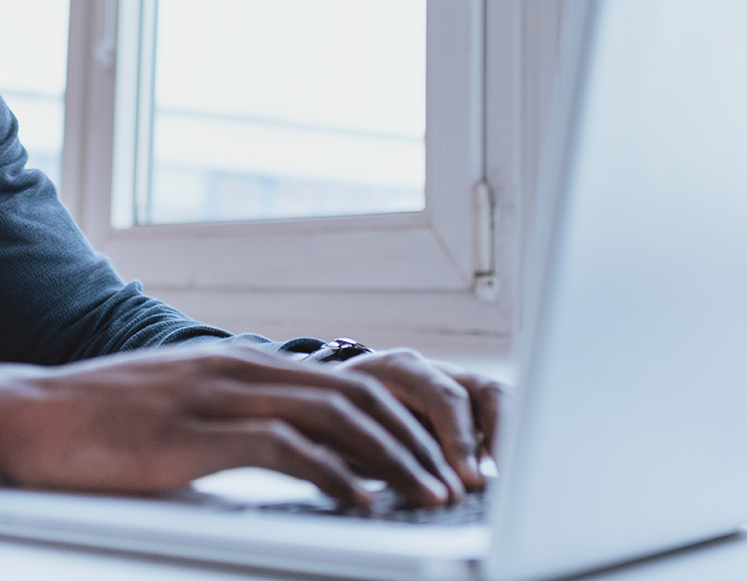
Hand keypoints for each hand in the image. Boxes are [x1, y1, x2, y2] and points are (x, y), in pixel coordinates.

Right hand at [0, 345, 462, 507]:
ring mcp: (224, 396)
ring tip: (426, 493)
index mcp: (252, 362)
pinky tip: (360, 502)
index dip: (401, 421)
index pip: (348, 385)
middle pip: (356, 399)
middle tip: (450, 480)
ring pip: (334, 420)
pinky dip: (332, 475)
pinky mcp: (197, 433)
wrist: (38, 413)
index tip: (433, 456)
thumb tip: (305, 445)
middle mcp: (248, 370)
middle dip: (413, 441)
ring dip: (390, 460)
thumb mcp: (197, 403)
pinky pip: (284, 449)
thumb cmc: (117, 416)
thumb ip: (250, 413)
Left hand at [338, 349, 504, 489]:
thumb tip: (386, 486)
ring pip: (498, 401)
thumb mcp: (338, 428)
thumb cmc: (335, 414)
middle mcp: (433, 371)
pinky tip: (502, 479)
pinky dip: (504, 446)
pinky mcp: (464, 407)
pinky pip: (497, 418)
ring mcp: (453, 385)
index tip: (467, 480)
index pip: (444, 397)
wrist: (331, 395)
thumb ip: (363, 451)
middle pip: (483, 392)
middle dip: (497, 439)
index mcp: (399, 368)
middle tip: (492, 483)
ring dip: (507, 441)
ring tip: (510, 482)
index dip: (459, 439)